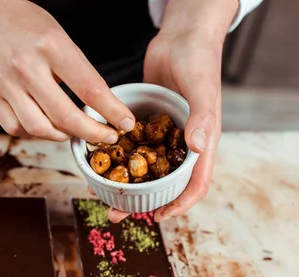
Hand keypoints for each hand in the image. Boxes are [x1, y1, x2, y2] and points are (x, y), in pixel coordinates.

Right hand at [0, 0, 134, 142]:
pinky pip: (15, 128)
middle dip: (92, 133)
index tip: (125, 124)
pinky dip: (35, 133)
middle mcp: (26, 67)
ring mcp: (5, 84)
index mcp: (51, 46)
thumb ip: (77, 70)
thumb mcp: (60, 36)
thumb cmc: (26, 24)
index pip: (90, 88)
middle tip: (106, 137)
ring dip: (63, 136)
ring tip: (73, 132)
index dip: (112, 112)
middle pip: (65, 116)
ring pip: (40, 129)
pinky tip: (45, 126)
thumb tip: (98, 107)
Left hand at [106, 0, 232, 222]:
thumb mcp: (202, 89)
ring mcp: (162, 135)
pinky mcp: (145, 124)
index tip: (158, 217)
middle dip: (141, 202)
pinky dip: (116, 159)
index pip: (195, 183)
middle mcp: (181, 144)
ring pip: (144, 169)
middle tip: (116, 215)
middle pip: (164, 183)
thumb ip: (202, 118)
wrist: (181, 37)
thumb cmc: (199, 60)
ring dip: (124, 185)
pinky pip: (131, 147)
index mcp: (201, 143)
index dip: (179, 204)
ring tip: (100, 195)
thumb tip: (196, 148)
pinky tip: (96, 165)